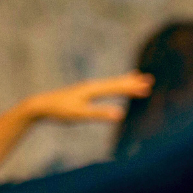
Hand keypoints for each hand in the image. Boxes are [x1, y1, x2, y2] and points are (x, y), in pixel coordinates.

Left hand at [20, 72, 153, 123]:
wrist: (41, 105)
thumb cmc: (60, 111)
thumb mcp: (81, 115)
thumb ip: (100, 113)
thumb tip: (120, 114)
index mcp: (92, 90)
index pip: (116, 88)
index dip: (131, 89)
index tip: (146, 89)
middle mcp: (91, 86)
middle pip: (116, 83)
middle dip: (133, 82)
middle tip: (150, 80)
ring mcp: (88, 88)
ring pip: (111, 83)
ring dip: (125, 81)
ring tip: (139, 77)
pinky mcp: (85, 92)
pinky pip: (104, 86)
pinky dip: (114, 84)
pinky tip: (116, 85)